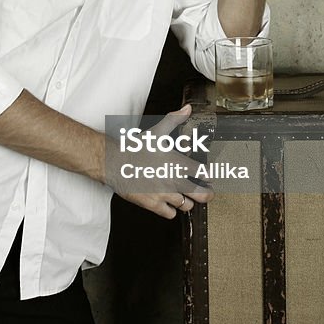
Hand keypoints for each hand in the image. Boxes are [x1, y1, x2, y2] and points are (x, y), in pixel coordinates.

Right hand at [105, 105, 212, 219]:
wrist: (115, 163)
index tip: (209, 176)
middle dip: (207, 194)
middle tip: (207, 192)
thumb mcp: (157, 131)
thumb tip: (187, 109)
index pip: (204, 173)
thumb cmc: (136, 147)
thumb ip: (175, 120)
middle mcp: (174, 180)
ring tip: (185, 197)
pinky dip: (171, 210)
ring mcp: (164, 194)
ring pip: (186, 205)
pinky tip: (168, 203)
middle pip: (202, 194)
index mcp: (178, 163)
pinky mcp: (153, 204)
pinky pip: (170, 214)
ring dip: (187, 202)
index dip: (209, 176)